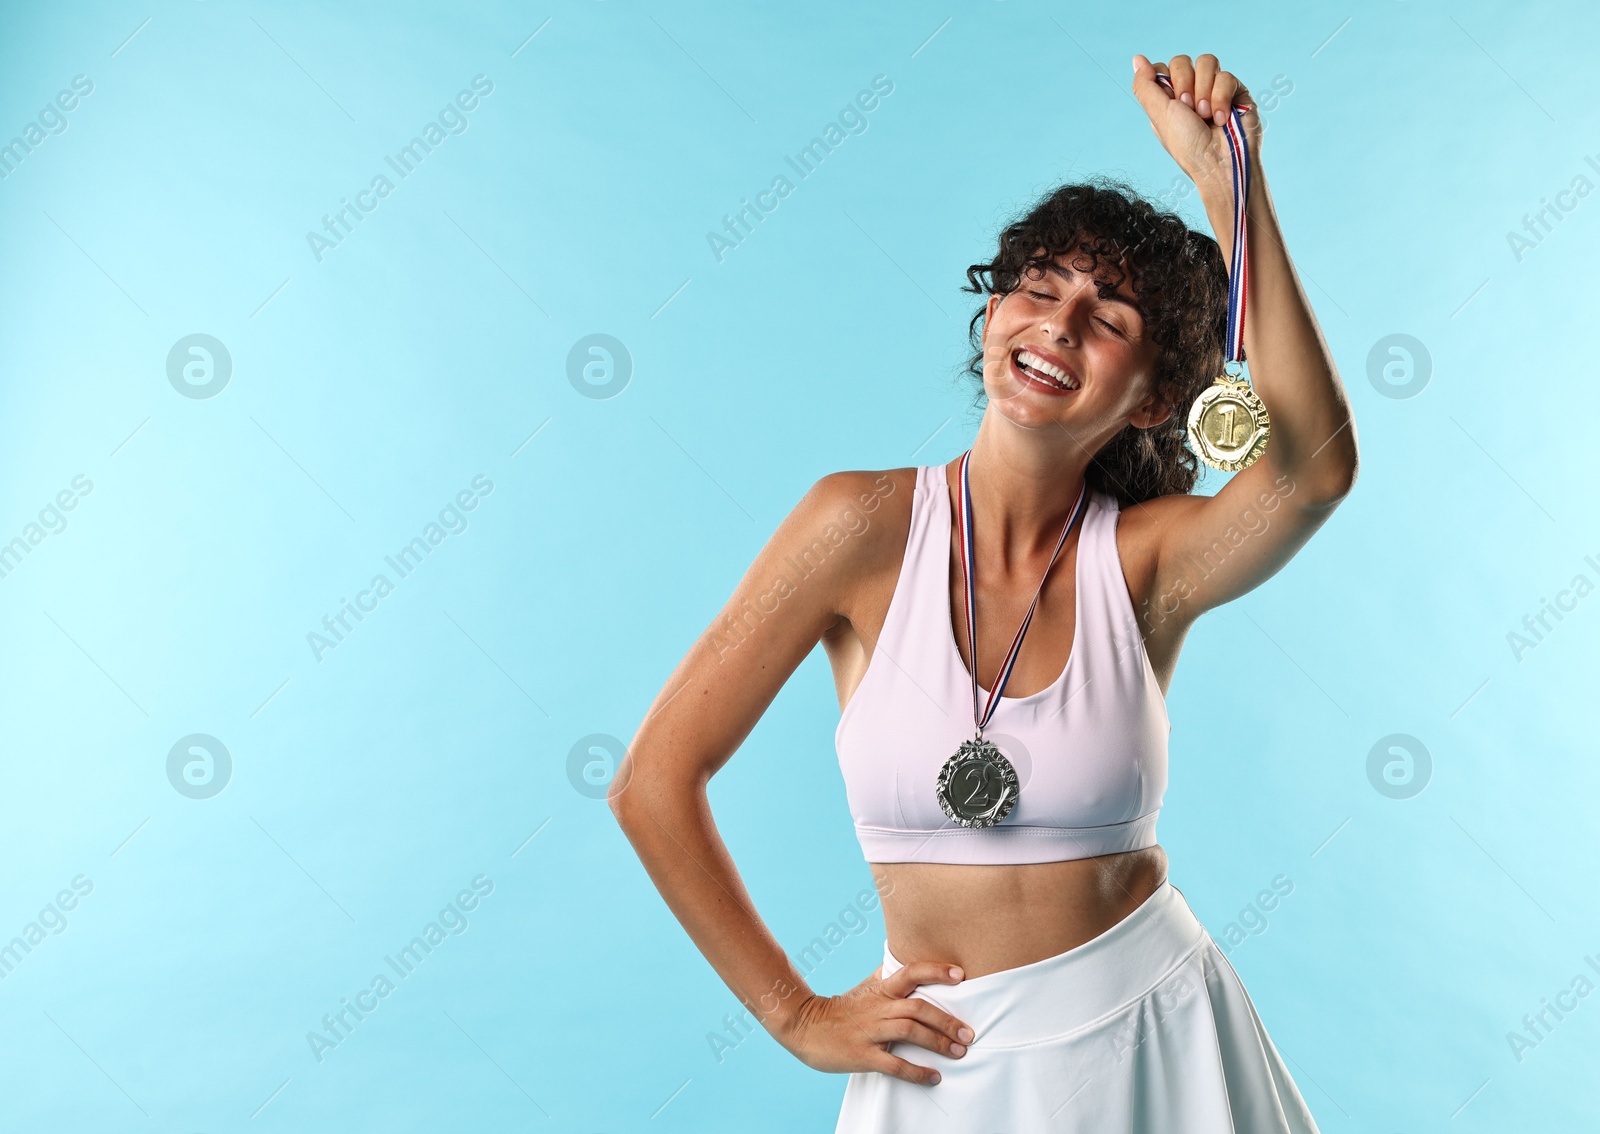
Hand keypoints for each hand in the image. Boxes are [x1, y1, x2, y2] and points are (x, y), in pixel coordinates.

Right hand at [776, 960, 973, 1084]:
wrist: (804, 1026)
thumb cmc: (840, 1009)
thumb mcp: (864, 989)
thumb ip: (887, 979)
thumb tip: (906, 963)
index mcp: (880, 990)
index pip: (911, 972)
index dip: (936, 971)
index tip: (961, 975)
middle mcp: (878, 1008)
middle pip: (918, 1007)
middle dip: (946, 1020)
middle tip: (968, 1033)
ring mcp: (870, 1031)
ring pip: (910, 1031)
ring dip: (937, 1042)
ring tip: (959, 1052)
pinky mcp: (862, 1055)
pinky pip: (894, 1063)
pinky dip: (916, 1071)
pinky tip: (933, 1076)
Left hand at [1131, 53, 1262, 199]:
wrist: (1220, 162)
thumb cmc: (1188, 146)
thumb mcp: (1159, 115)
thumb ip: (1145, 86)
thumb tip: (1137, 58)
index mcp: (1168, 99)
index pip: (1162, 68)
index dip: (1166, 79)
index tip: (1171, 102)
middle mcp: (1190, 92)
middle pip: (1182, 61)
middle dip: (1184, 84)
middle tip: (1189, 109)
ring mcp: (1213, 89)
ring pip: (1207, 62)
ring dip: (1204, 90)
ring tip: (1205, 116)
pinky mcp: (1235, 91)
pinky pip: (1226, 76)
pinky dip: (1221, 97)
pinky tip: (1221, 118)